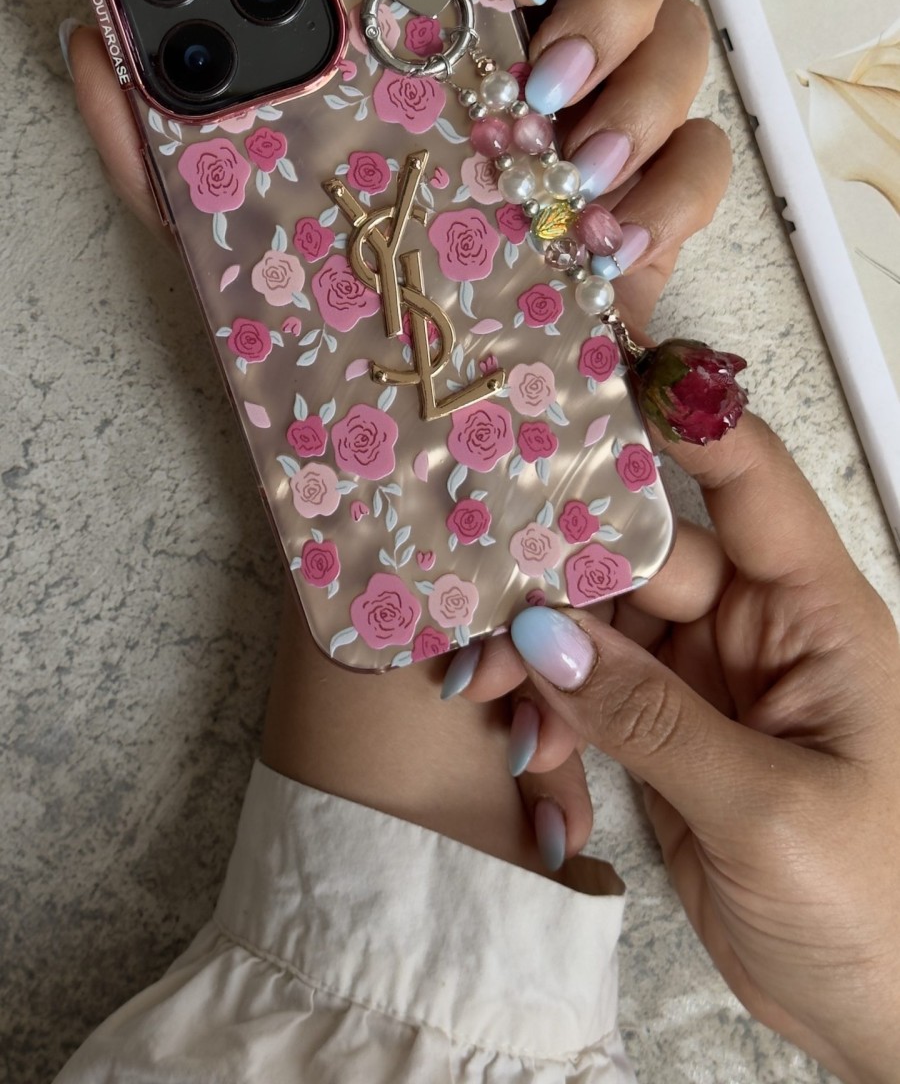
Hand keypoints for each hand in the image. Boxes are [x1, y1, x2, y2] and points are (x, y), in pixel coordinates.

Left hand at [64, 0, 729, 865]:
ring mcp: (595, 132)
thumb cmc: (320, 313)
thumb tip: (91, 39)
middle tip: (540, 80)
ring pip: (677, 42)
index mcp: (435, 36)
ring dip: (648, 88)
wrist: (408, 445)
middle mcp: (526, 63)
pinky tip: (614, 240)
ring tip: (577, 169)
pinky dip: (676, 190)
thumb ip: (159, 137)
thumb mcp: (225, 229)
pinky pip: (704, 164)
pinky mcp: (644, 215)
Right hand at [492, 414, 899, 1082]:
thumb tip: (546, 633)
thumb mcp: (767, 812)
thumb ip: (651, 718)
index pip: (749, 479)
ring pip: (604, 627)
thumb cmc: (882, 911)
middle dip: (556, 568)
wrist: (888, 1025)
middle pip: (645, 555)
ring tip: (477, 683)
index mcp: (818, 615)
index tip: (595, 372)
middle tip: (470, 584)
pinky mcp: (675, 742)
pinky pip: (593, 696)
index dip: (678, 417)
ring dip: (536, 647)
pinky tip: (520, 741)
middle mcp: (762, 632)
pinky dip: (547, 710)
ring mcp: (713, 687)